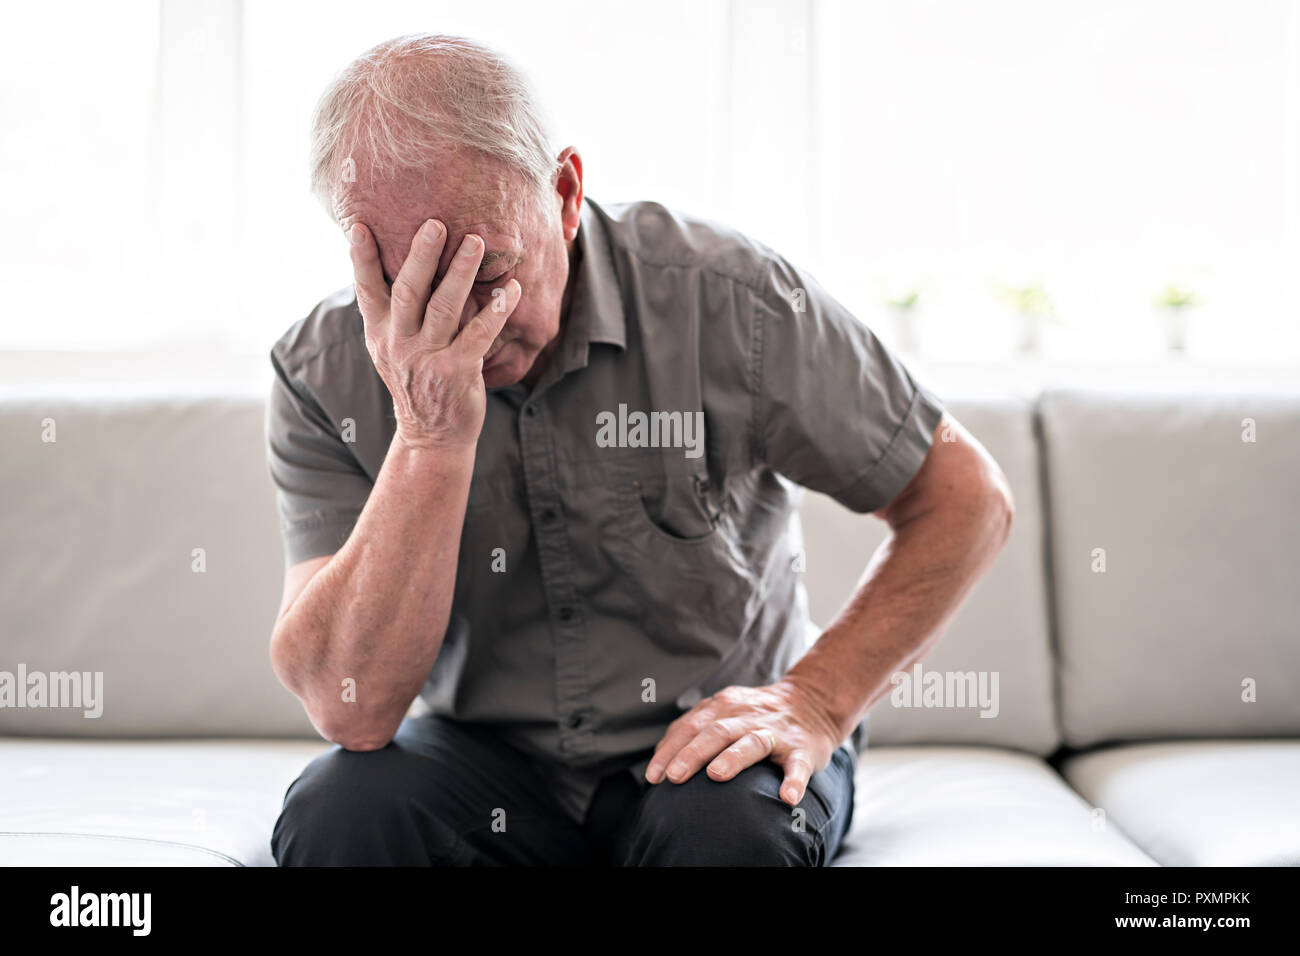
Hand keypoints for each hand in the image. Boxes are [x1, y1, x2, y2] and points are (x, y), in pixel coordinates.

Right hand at [349, 219, 521, 450]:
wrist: (431, 435)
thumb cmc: (415, 380)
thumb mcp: (389, 349)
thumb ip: (389, 312)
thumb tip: (388, 264)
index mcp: (380, 332)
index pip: (366, 290)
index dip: (361, 258)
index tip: (359, 226)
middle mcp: (399, 343)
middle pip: (408, 291)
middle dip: (421, 255)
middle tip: (436, 223)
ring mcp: (428, 358)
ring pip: (444, 308)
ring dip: (461, 273)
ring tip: (476, 242)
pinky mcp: (457, 371)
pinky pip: (479, 334)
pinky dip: (496, 310)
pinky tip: (511, 289)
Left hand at [644, 678, 844, 805]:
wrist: (812, 702)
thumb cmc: (756, 715)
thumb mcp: (724, 711)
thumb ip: (695, 728)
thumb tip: (660, 758)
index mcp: (725, 706)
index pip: (691, 726)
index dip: (670, 750)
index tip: (654, 775)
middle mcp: (748, 715)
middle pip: (716, 732)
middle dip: (692, 753)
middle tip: (674, 777)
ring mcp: (776, 731)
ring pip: (752, 741)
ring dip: (733, 758)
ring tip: (716, 775)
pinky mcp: (802, 749)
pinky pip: (798, 765)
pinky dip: (794, 781)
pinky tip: (787, 798)